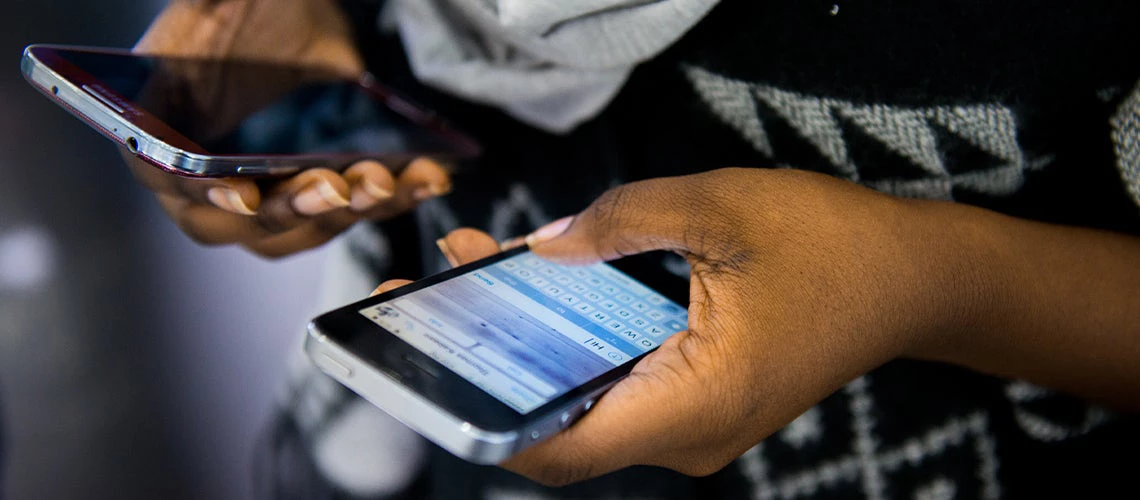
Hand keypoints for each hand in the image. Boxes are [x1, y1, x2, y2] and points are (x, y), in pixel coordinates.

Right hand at [126, 0, 450, 256]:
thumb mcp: (211, 12)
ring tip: (384, 179)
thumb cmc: (238, 15)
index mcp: (164, 137)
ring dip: (349, 211)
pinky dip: (390, 199)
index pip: (171, 181)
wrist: (289, 13)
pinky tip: (422, 178)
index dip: (205, 195)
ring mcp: (269, 194)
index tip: (244, 194)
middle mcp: (210, 182)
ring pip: (304, 228)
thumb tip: (203, 26)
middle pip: (245, 226)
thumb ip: (199, 28)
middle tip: (334, 185)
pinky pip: (352, 213)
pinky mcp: (320, 194)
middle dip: (294, 209)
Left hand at [375, 168, 965, 482]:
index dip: (480, 418)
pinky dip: (573, 340)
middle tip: (433, 294)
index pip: (558, 446)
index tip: (420, 367)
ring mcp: (692, 423)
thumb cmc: (833, 246)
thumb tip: (541, 249)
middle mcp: (686, 433)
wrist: (911, 280)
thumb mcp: (723, 208)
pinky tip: (545, 282)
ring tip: (476, 273)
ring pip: (584, 398)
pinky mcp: (696, 399)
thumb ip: (623, 222)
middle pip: (559, 420)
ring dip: (528, 343)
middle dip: (489, 361)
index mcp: (694, 403)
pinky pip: (616, 381)